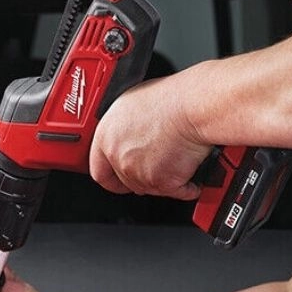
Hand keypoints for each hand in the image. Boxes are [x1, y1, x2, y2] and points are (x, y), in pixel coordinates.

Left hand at [89, 76, 210, 198]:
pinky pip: (177, 192)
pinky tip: (192, 172)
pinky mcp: (163, 183)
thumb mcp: (132, 105)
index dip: (111, 178)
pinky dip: (187, 185)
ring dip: (164, 180)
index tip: (118, 180)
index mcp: (106, 138)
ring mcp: (140, 173)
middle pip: (127, 182)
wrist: (191, 108)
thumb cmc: (168, 99)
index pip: (99, 171)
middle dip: (142, 176)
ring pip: (151, 188)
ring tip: (177, 160)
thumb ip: (123, 129)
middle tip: (157, 164)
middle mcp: (119, 158)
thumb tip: (129, 136)